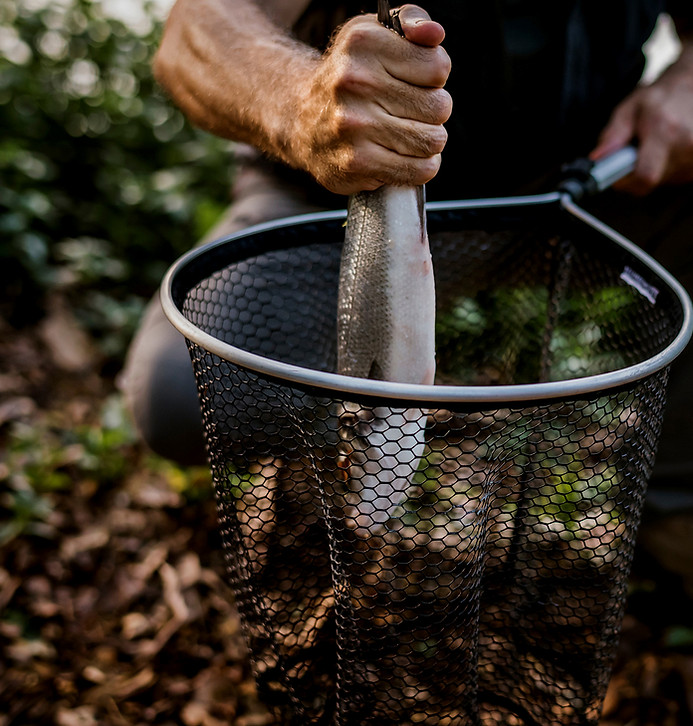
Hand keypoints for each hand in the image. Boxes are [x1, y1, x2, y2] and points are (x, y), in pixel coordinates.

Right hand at [288, 4, 451, 193]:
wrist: (301, 119)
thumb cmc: (350, 76)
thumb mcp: (374, 33)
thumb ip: (411, 21)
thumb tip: (435, 35)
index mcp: (364, 44)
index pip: (438, 68)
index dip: (434, 78)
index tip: (415, 81)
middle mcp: (355, 82)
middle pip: (439, 107)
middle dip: (433, 112)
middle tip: (410, 112)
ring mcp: (354, 126)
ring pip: (432, 141)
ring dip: (428, 141)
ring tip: (408, 134)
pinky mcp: (357, 162)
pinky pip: (419, 170)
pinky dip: (421, 167)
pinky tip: (404, 156)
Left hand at [590, 43, 692, 194]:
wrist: (692, 87)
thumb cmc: (659, 98)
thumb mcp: (629, 109)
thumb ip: (613, 134)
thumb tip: (597, 158)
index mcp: (665, 131)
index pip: (645, 176)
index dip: (627, 181)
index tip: (618, 172)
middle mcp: (686, 145)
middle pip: (651, 180)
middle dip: (637, 170)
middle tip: (638, 150)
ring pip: (663, 180)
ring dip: (654, 167)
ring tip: (656, 145)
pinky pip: (676, 176)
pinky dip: (667, 167)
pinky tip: (669, 148)